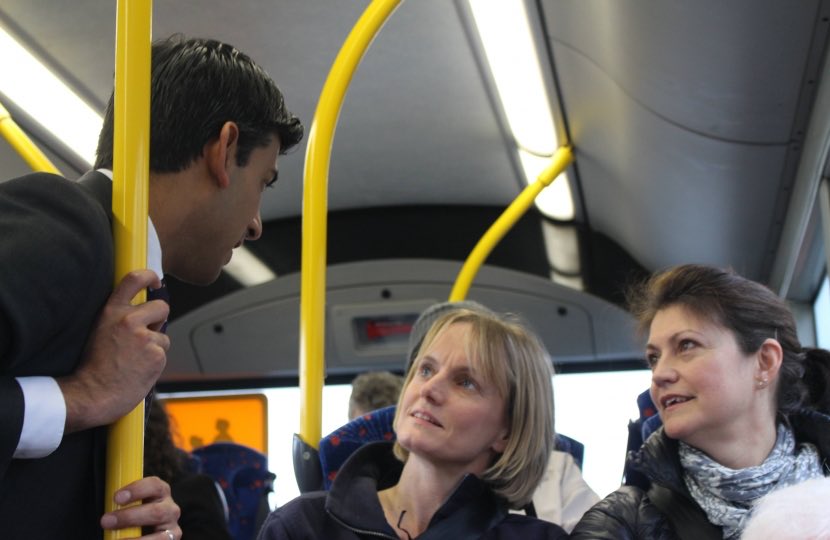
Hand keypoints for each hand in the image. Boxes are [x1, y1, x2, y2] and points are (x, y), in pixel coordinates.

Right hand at [58, 269, 170, 432]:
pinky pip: (162, 353)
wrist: (92, 395)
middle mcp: (128, 320)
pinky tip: (138, 370)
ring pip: (163, 336)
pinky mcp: (156, 354)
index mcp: (111, 312)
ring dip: (154, 347)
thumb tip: (146, 316)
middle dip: (159, 319)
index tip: (155, 280)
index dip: (149, 275)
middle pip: (162, 307)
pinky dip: (155, 362)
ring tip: (134, 360)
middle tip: (147, 334)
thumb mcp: (100, 332)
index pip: (133, 279)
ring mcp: (145, 337)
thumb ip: (120, 319)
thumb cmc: (94, 368)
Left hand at [100, 476, 181, 538]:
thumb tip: (105, 507)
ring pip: (159, 534)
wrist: (147, 531)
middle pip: (155, 511)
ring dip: (135, 539)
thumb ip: (121, 503)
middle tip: (106, 521)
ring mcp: (172, 527)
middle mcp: (170, 508)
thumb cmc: (133, 515)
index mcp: (160, 492)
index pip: (154, 485)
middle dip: (129, 517)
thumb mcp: (130, 504)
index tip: (116, 498)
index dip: (136, 490)